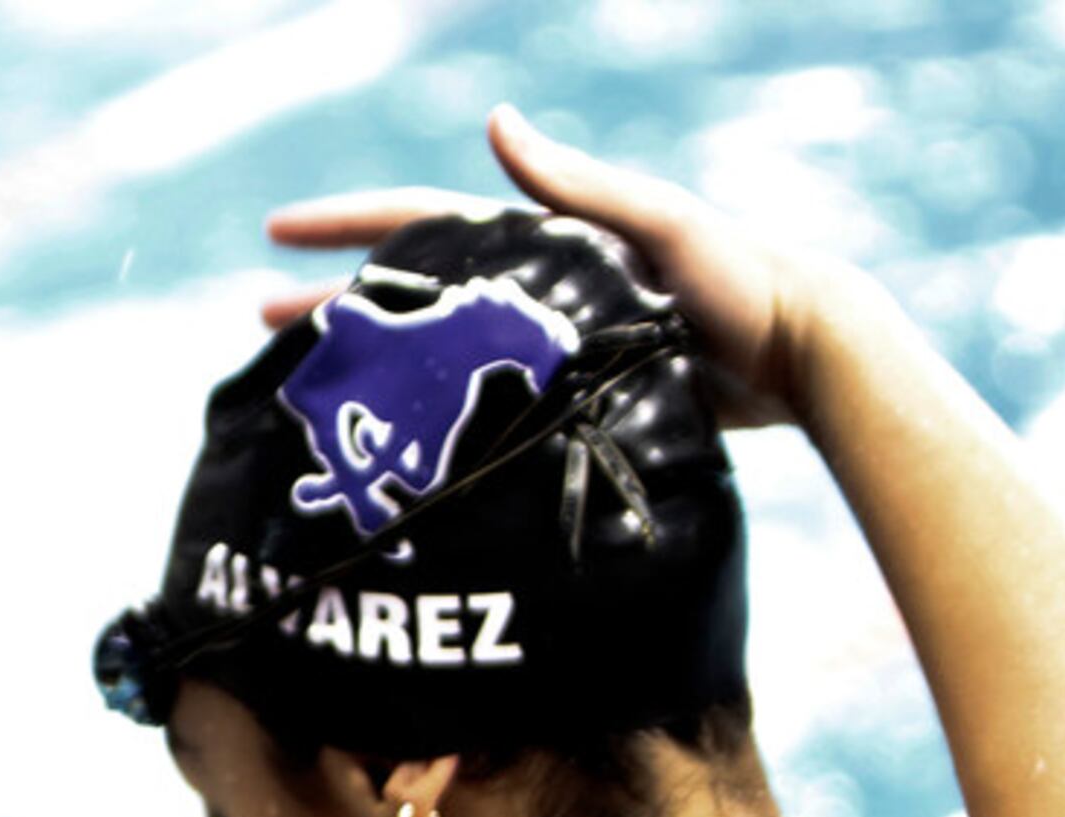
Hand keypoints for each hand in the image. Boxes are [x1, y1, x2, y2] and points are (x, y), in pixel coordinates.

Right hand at [259, 105, 843, 426]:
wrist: (802, 358)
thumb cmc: (740, 281)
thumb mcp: (658, 221)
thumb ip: (577, 183)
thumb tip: (498, 122)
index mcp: (541, 234)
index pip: (422, 219)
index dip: (346, 225)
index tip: (274, 233)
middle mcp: (533, 285)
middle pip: (412, 289)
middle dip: (336, 302)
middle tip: (263, 327)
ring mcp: (547, 342)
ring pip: (434, 349)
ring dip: (373, 362)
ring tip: (312, 391)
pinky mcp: (569, 394)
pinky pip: (475, 401)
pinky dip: (427, 414)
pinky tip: (396, 446)